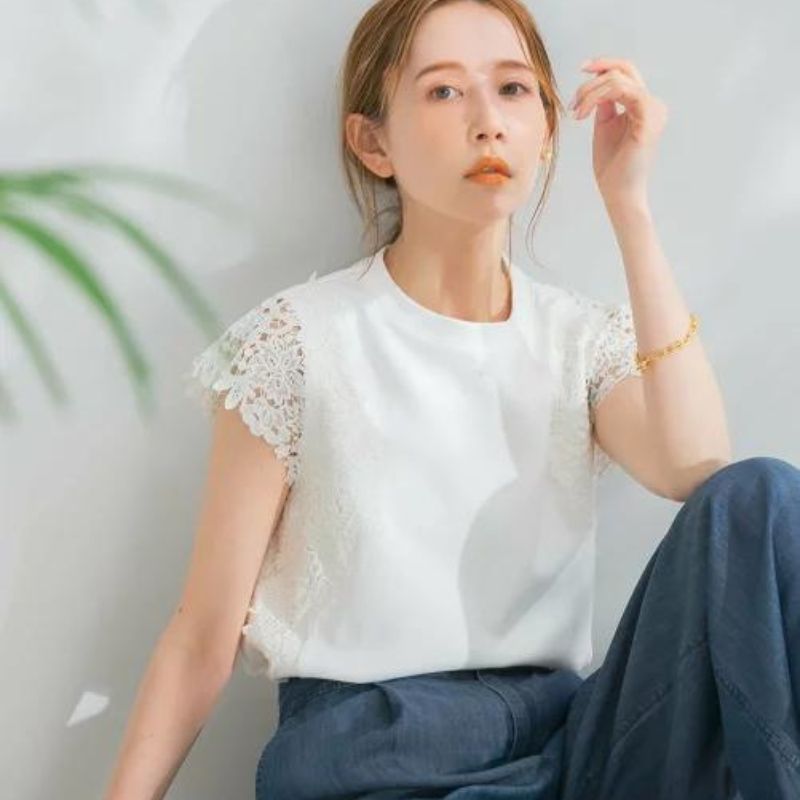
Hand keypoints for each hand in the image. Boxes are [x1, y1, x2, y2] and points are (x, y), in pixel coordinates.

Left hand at [568, 56, 667, 205]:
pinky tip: (584, 114)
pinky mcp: (649, 117)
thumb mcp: (605, 125)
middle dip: (591, 81)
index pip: (627, 72)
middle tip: (573, 103)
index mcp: (643, 105)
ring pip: (618, 80)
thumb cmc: (611, 165)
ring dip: (590, 92)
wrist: (617, 191)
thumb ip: (605, 103)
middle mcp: (653, 104)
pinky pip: (622, 90)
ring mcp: (654, 109)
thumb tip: (597, 82)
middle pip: (623, 70)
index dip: (604, 64)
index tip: (582, 68)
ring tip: (576, 113)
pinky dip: (598, 97)